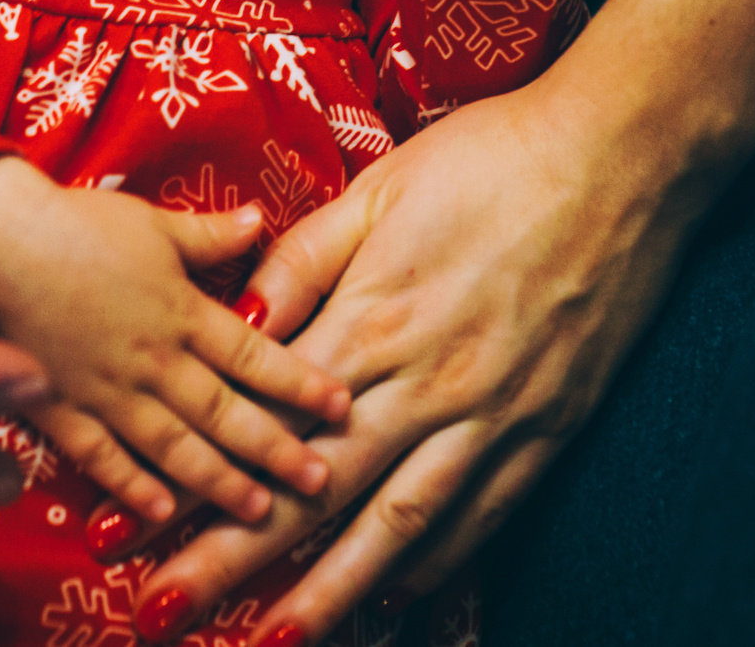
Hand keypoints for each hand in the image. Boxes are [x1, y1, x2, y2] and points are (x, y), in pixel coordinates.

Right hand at [0, 159, 351, 528]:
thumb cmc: (74, 223)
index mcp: (182, 311)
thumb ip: (209, 233)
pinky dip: (131, 486)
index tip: (342, 407)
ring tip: (259, 510)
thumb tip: (259, 219)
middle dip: (276, 449)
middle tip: (321, 481)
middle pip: (226, 412)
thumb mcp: (153, 222)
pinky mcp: (59, 408)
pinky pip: (102, 456)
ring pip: (175, 446)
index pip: (256, 354)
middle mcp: (154, 359)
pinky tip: (160, 510)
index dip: (301, 382)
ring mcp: (107, 389)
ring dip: (219, 481)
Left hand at [125, 77, 722, 644]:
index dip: (195, 483)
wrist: (622, 157)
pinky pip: (481, 514)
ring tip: (276, 644)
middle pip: (315, 493)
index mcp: (373, 317)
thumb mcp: (380, 188)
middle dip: (234, 564)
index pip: (263, 424)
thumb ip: (303, 262)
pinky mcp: (546, 426)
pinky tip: (392, 600)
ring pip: (399, 526)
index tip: (132, 535)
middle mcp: (427, 382)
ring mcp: (491, 413)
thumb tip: (237, 323)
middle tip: (166, 617)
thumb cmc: (492, 157)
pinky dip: (434, 565)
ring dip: (331, 593)